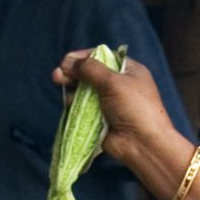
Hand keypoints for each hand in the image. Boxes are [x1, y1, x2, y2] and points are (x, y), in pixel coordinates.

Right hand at [52, 53, 187, 181]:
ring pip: (86, 91)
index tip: (68, 59)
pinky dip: (75, 104)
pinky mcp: (101, 119)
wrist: (142, 143)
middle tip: (58, 73)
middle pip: (91, 73)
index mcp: (128, 71)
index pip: (104, 57)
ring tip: (59, 83)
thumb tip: (70, 61)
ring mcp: (109, 103)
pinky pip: (84, 108)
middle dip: (74, 71)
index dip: (85, 56)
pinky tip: (68, 102)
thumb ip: (91, 69)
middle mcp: (119, 85)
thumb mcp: (114, 81)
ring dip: (72, 87)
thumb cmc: (134, 107)